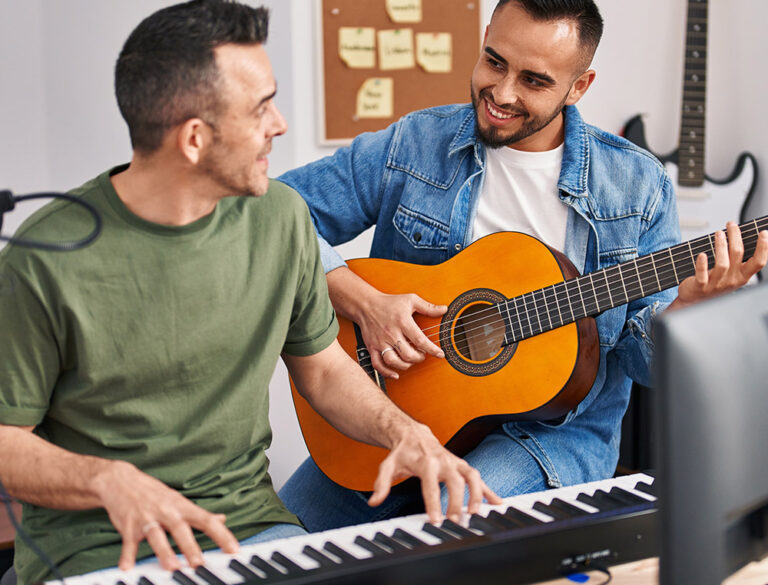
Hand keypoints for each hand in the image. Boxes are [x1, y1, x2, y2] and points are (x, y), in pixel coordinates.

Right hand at [95, 461, 238, 571]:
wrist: (121, 480)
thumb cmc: (154, 493)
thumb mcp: (178, 501)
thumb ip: (199, 514)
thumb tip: (221, 519)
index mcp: (182, 507)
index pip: (207, 521)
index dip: (222, 535)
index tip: (234, 549)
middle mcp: (167, 512)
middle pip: (181, 529)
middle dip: (190, 546)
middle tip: (199, 563)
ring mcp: (147, 518)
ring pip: (156, 536)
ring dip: (164, 551)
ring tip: (171, 566)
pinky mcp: (128, 526)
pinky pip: (128, 543)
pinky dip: (127, 555)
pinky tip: (126, 567)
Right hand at [358, 291, 446, 378]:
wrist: (365, 305)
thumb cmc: (389, 303)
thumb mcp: (410, 300)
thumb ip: (428, 307)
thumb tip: (444, 309)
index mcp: (402, 322)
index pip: (420, 340)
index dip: (432, 350)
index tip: (440, 354)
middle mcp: (391, 334)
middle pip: (408, 354)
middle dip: (419, 358)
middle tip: (422, 354)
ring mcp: (380, 342)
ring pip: (394, 361)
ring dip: (406, 365)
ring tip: (411, 360)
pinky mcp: (372, 347)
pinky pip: (378, 364)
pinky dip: (386, 372)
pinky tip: (395, 374)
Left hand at [367, 423, 501, 523]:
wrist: (413, 434)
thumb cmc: (401, 452)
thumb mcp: (387, 466)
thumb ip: (381, 484)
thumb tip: (374, 501)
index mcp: (425, 461)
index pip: (430, 484)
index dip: (433, 503)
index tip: (435, 520)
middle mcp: (443, 460)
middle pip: (455, 480)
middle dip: (458, 501)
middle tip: (456, 521)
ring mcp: (455, 462)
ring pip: (472, 476)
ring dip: (477, 494)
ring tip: (477, 513)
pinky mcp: (462, 466)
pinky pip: (478, 478)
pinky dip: (488, 491)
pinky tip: (496, 504)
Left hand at [671, 222, 767, 309]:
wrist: (694, 300)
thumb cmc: (713, 281)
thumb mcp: (731, 273)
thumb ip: (736, 258)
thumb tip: (739, 235)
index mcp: (742, 276)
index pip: (758, 262)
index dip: (763, 248)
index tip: (763, 232)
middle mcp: (732, 280)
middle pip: (738, 255)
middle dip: (735, 236)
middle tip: (731, 224)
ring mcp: (716, 284)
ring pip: (722, 263)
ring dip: (720, 245)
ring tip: (718, 233)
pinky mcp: (701, 286)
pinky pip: (702, 274)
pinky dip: (702, 264)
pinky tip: (702, 254)